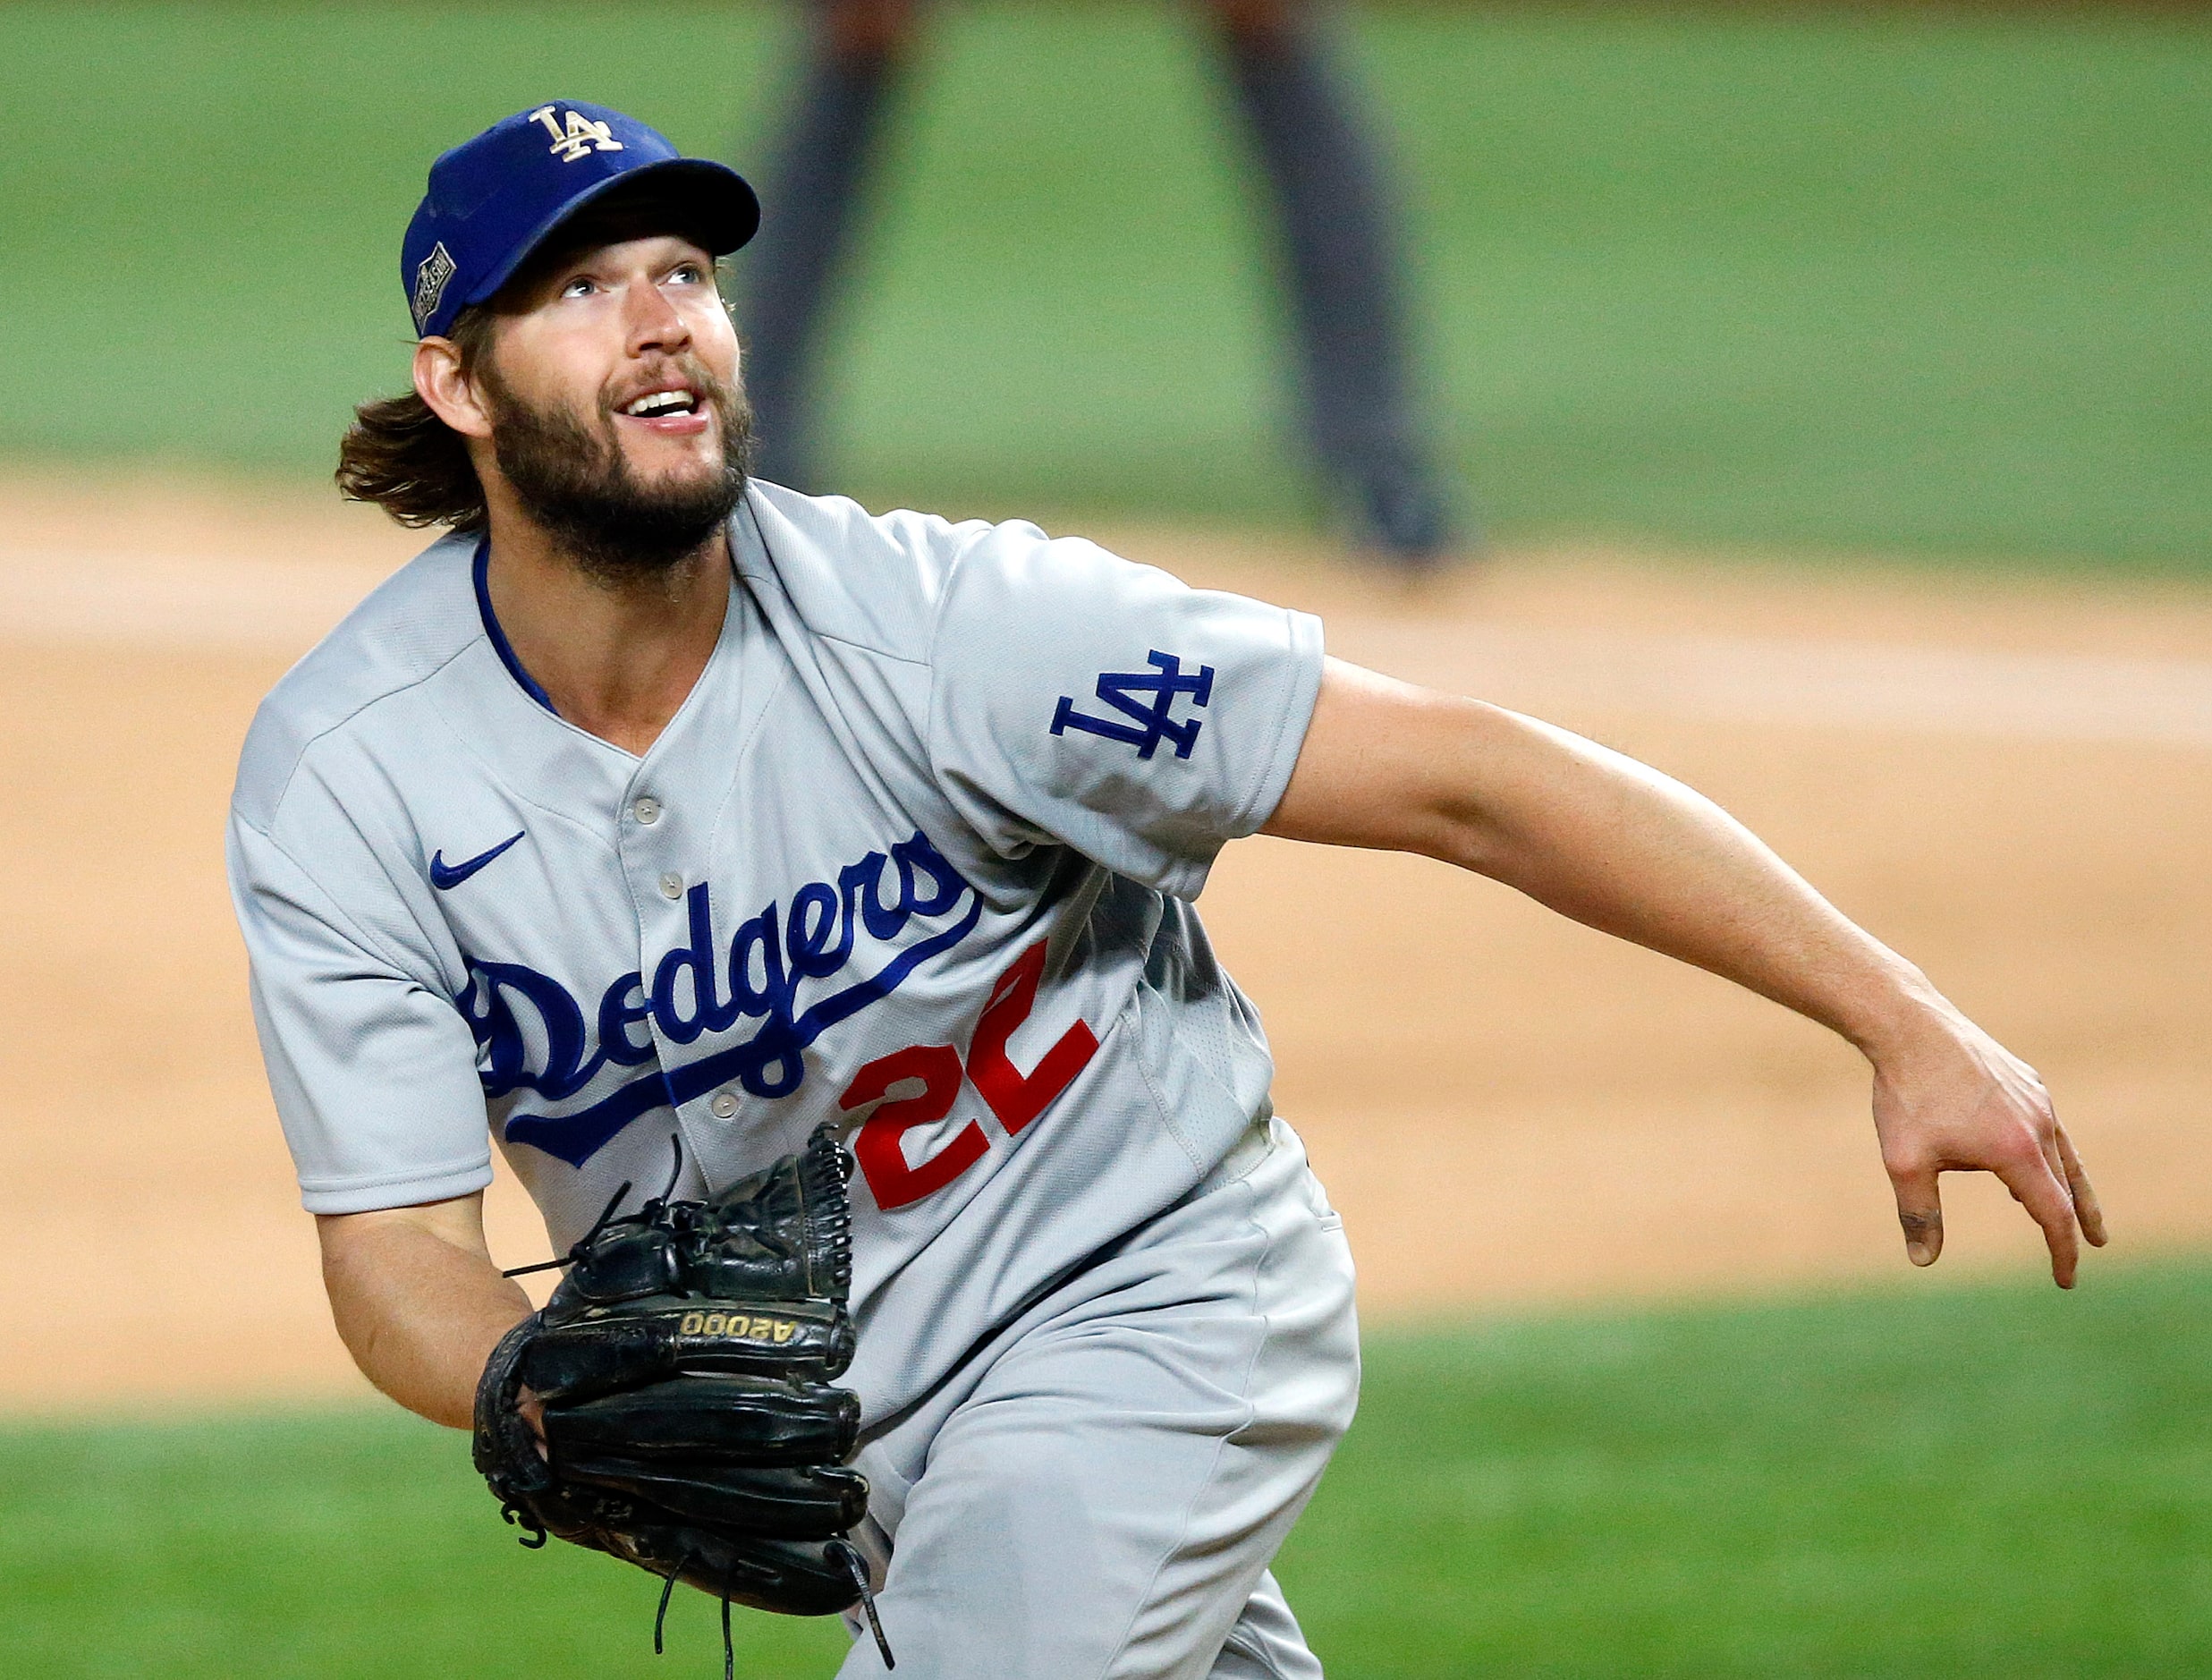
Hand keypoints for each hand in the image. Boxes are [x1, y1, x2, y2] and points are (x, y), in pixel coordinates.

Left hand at [1868, 1002, 2106, 1287]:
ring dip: (2070, 1186)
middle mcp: (2038, 1124)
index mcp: (2017, 1151)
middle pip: (2065, 1185)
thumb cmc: (1906, 1095)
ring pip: (2062, 1152)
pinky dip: (2047, 1151)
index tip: (2065, 1279)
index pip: (2053, 1214)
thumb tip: (1923, 1261)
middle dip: (2076, 1221)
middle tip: (2090, 1245)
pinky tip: (2029, 1158)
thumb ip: (1918, 1213)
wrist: (1909, 1025)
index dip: (2062, 1251)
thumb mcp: (1905, 1161)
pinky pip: (2045, 1125)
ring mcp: (2036, 1099)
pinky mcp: (2025, 1080)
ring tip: (2076, 1212)